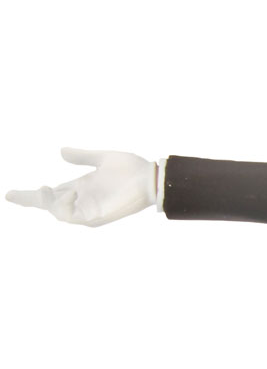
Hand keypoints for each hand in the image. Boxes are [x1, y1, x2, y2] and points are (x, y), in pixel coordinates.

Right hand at [6, 147, 156, 226]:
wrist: (151, 178)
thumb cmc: (132, 168)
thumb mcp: (102, 158)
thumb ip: (82, 156)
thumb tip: (60, 152)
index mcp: (81, 186)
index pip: (51, 193)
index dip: (29, 194)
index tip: (8, 194)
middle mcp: (82, 200)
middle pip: (48, 204)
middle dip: (30, 199)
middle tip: (13, 194)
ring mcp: (88, 210)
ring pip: (56, 212)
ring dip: (47, 201)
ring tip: (47, 189)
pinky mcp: (96, 217)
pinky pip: (71, 217)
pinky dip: (63, 207)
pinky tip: (67, 193)